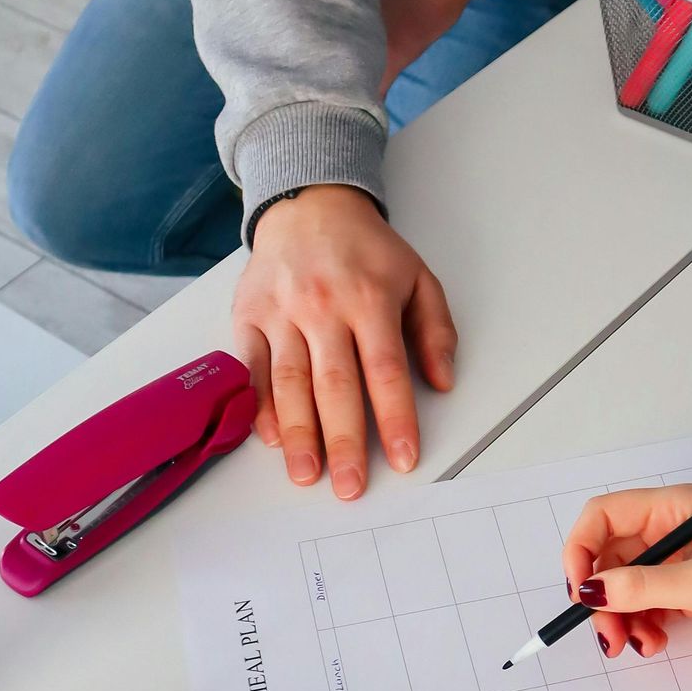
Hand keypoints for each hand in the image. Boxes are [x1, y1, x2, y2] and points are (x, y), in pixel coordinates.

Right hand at [233, 186, 456, 497]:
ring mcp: (282, 312)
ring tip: (308, 474)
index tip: (403, 458)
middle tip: (350, 485)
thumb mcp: (417, 277)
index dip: (394, 418)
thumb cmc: (365, 250)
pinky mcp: (249, 315)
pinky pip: (253, 367)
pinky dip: (259, 404)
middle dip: (344, 441)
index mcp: (369, 298)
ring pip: (289, 382)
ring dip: (299, 434)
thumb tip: (442, 381)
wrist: (308, 205)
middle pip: (334, 384)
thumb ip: (436, 330)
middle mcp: (322, 306)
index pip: (385, 370)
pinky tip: (270, 437)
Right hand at [563, 484, 691, 665]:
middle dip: (603, 595)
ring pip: (626, 584)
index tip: (581, 591)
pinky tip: (655, 640)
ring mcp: (685, 561)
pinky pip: (648, 603)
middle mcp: (676, 528)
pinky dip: (642, 623)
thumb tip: (592, 590)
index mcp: (678, 507)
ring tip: (638, 644)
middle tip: (609, 636)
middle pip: (611, 555)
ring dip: (622, 616)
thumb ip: (641, 585)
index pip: (604, 515)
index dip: (582, 549)